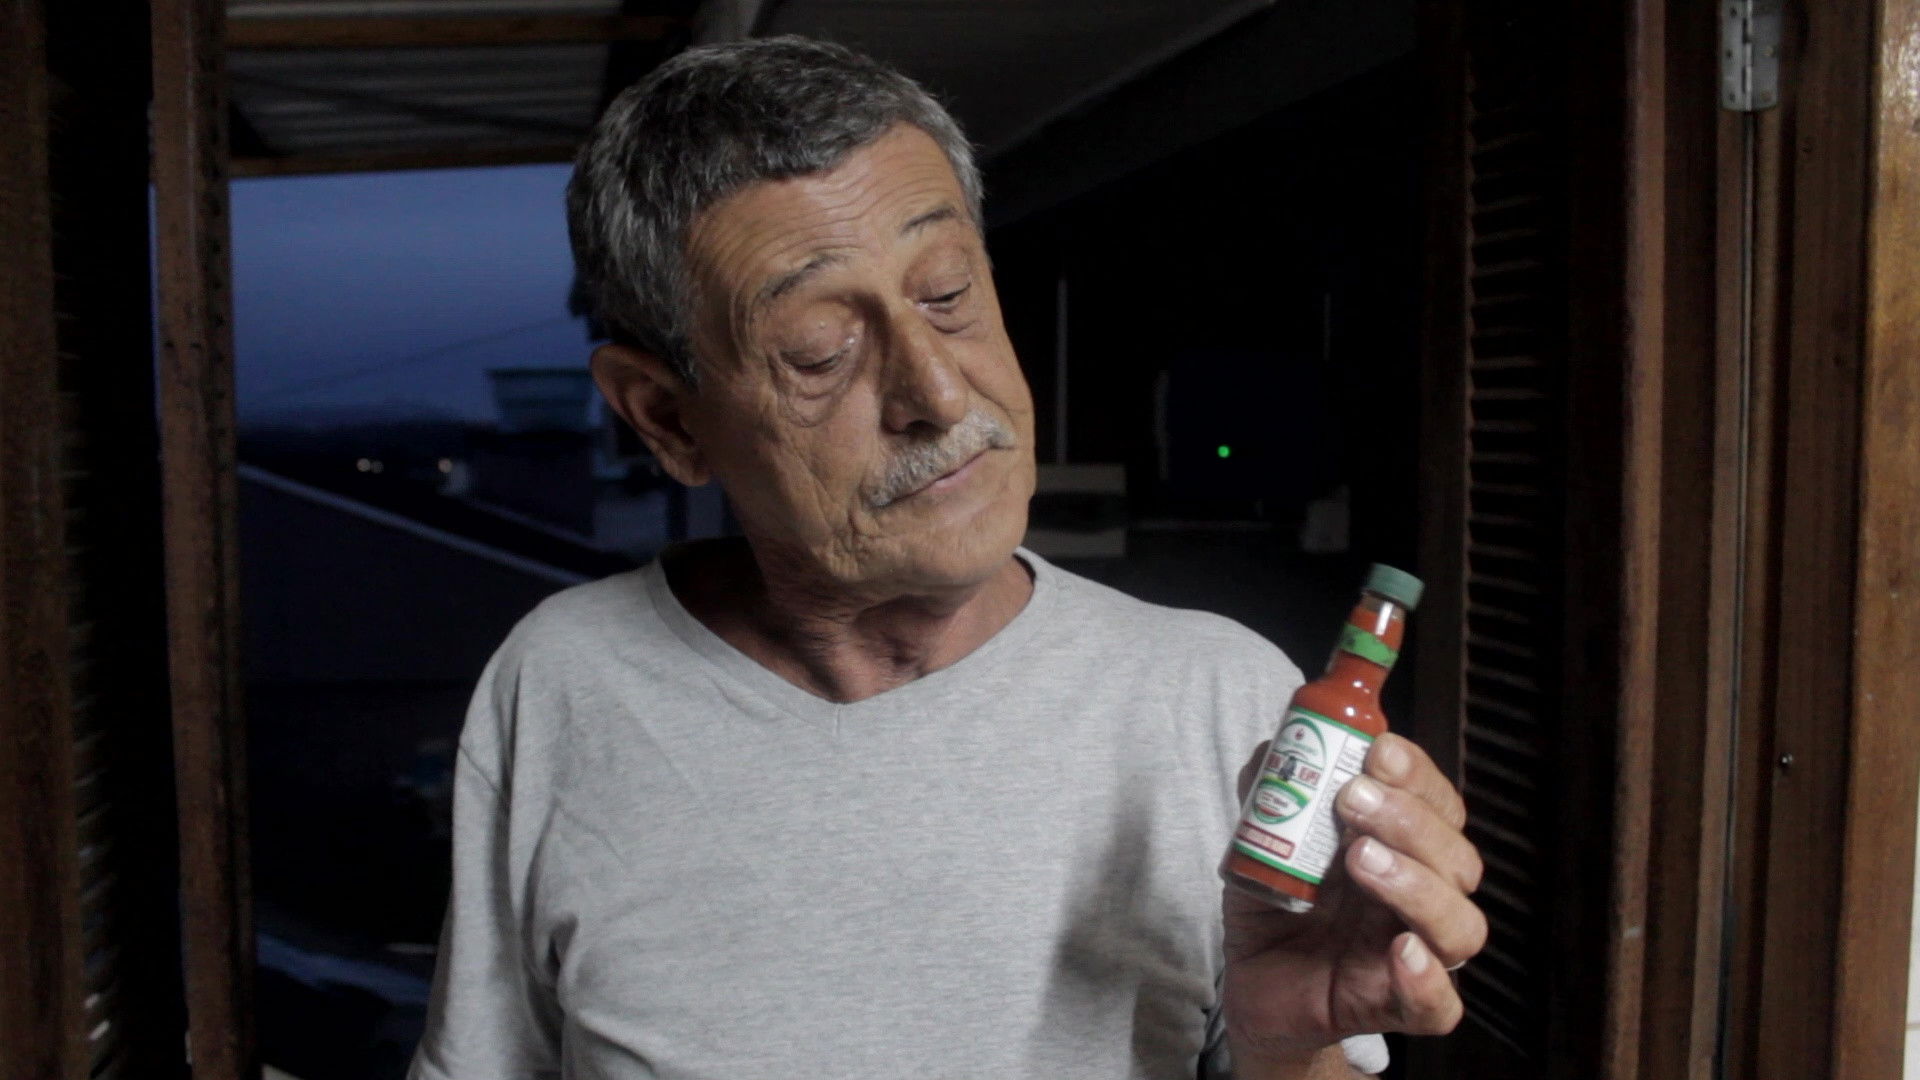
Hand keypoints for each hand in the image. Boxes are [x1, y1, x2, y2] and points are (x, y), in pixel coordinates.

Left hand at [1220, 733, 1485, 1068]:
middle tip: (1354, 801)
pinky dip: (1426, 979)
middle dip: (1410, 821)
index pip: (1437, 805)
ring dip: (1418, 885)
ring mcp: (1415, 954)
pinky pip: (1437, 1006)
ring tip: (1362, 858)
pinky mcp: (1395, 1008)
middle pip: (1457, 858)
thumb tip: (1273, 749)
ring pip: (1460, 926)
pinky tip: (1401, 951)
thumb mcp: (1262, 842)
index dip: (1417, 775)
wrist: (1254, 983)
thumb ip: (1271, 794)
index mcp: (1402, 849)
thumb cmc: (1276, 906)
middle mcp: (1421, 898)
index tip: (1378, 750)